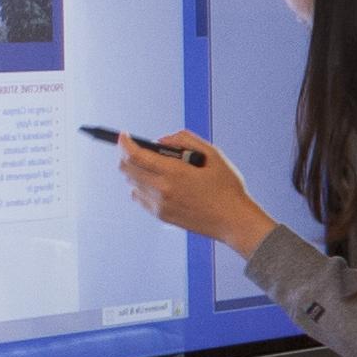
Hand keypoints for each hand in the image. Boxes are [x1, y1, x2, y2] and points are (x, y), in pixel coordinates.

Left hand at [113, 128, 275, 256]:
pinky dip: (140, 186)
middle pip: (127, 169)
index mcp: (174, 172)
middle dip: (126, 154)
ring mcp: (159, 205)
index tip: (124, 136)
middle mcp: (162, 190)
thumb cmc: (227, 188)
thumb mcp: (214, 155)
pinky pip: (138, 197)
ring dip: (134, 171)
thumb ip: (185, 140)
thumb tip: (162, 141)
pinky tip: (156, 183)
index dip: (125, 143)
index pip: (135, 155)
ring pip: (131, 183)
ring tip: (150, 166)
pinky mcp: (161, 215)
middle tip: (134, 148)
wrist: (233, 221)